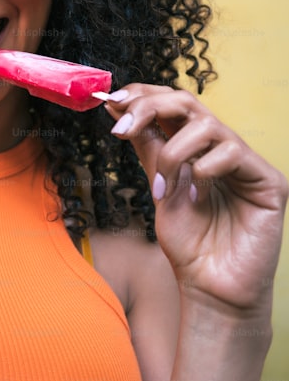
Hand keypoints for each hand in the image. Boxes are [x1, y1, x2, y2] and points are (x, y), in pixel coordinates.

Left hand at [104, 84, 287, 315]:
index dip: (142, 95)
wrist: (208, 285)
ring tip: (162, 187)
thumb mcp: (157, 187)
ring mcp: (245, 163)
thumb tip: (119, 108)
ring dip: (173, 153)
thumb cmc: (188, 241)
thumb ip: (147, 148)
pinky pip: (232, 153)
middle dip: (149, 108)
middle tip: (121, 127)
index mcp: (194, 147)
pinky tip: (197, 196)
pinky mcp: (269, 181)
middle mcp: (220, 148)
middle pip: (188, 102)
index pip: (171, 104)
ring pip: (206, 125)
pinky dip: (203, 170)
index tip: (112, 101)